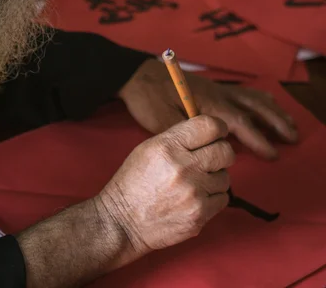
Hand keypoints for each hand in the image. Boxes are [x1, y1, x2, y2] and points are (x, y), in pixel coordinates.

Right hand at [98, 115, 233, 255]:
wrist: (122, 221)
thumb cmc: (135, 181)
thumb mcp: (150, 148)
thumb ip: (179, 138)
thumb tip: (209, 132)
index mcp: (169, 146)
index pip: (210, 126)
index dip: (219, 128)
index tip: (219, 133)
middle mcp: (184, 168)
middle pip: (225, 152)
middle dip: (222, 153)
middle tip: (211, 158)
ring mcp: (193, 193)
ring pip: (225, 177)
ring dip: (215, 177)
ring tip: (196, 181)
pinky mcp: (199, 215)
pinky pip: (222, 199)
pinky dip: (213, 197)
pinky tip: (196, 197)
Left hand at [119, 58, 297, 159]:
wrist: (135, 74)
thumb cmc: (147, 98)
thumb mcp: (160, 121)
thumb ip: (185, 135)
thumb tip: (207, 153)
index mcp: (207, 102)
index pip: (239, 122)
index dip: (258, 139)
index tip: (273, 155)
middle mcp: (216, 92)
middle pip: (253, 106)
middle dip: (274, 122)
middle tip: (292, 137)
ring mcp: (214, 87)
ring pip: (250, 96)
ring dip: (271, 109)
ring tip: (287, 122)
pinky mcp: (209, 87)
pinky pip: (241, 91)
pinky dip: (258, 98)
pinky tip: (264, 103)